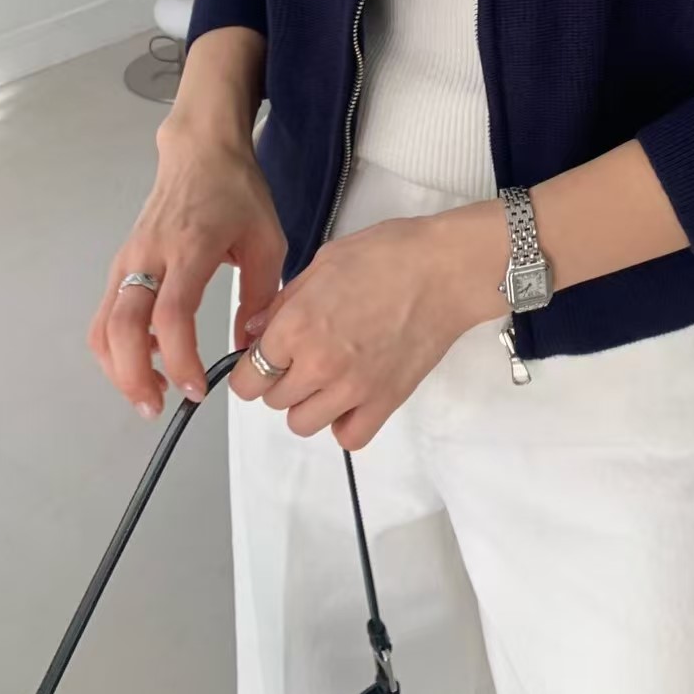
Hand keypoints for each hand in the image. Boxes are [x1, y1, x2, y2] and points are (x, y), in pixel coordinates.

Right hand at [88, 125, 285, 417]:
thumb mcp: (268, 239)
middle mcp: (150, 254)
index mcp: (190, 247)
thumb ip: (263, 294)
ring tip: (151, 392)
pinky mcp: (122, 263)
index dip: (180, 357)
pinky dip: (116, 345)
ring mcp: (129, 258)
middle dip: (133, 375)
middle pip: (121, 326)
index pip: (172, 314)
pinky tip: (146, 359)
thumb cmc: (236, 191)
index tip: (197, 387)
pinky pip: (106, 313)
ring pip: (104, 324)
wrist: (201, 151)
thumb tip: (251, 344)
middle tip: (158, 405)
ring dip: (119, 367)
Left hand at [228, 199, 507, 448]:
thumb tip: (257, 331)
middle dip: (281, 380)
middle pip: (274, 401)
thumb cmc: (391, 255)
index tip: (264, 359)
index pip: (248, 377)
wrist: (445, 270)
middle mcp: (318, 364)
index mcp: (296, 325)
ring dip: (308, 404)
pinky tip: (351, 397)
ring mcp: (353, 389)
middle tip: (303, 357)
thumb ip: (284, 301)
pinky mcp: (385, 401)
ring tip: (327, 377)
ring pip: (303, 424)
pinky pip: (349, 438)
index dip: (251, 367)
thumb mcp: (324, 262)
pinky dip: (345, 423)